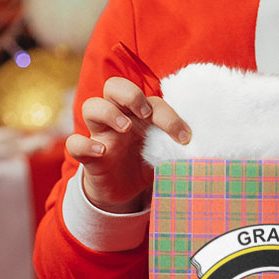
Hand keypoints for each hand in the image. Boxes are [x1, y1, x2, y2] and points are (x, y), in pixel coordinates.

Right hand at [65, 76, 190, 212]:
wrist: (125, 192)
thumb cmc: (146, 162)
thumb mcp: (164, 152)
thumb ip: (177, 146)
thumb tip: (204, 146)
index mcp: (139, 114)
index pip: (151, 100)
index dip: (168, 115)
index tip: (184, 137)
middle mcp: (118, 117)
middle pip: (114, 86)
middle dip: (130, 94)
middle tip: (145, 113)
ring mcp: (100, 134)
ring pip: (91, 106)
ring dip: (109, 112)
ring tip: (126, 128)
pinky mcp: (87, 156)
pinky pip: (74, 143)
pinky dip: (84, 144)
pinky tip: (102, 152)